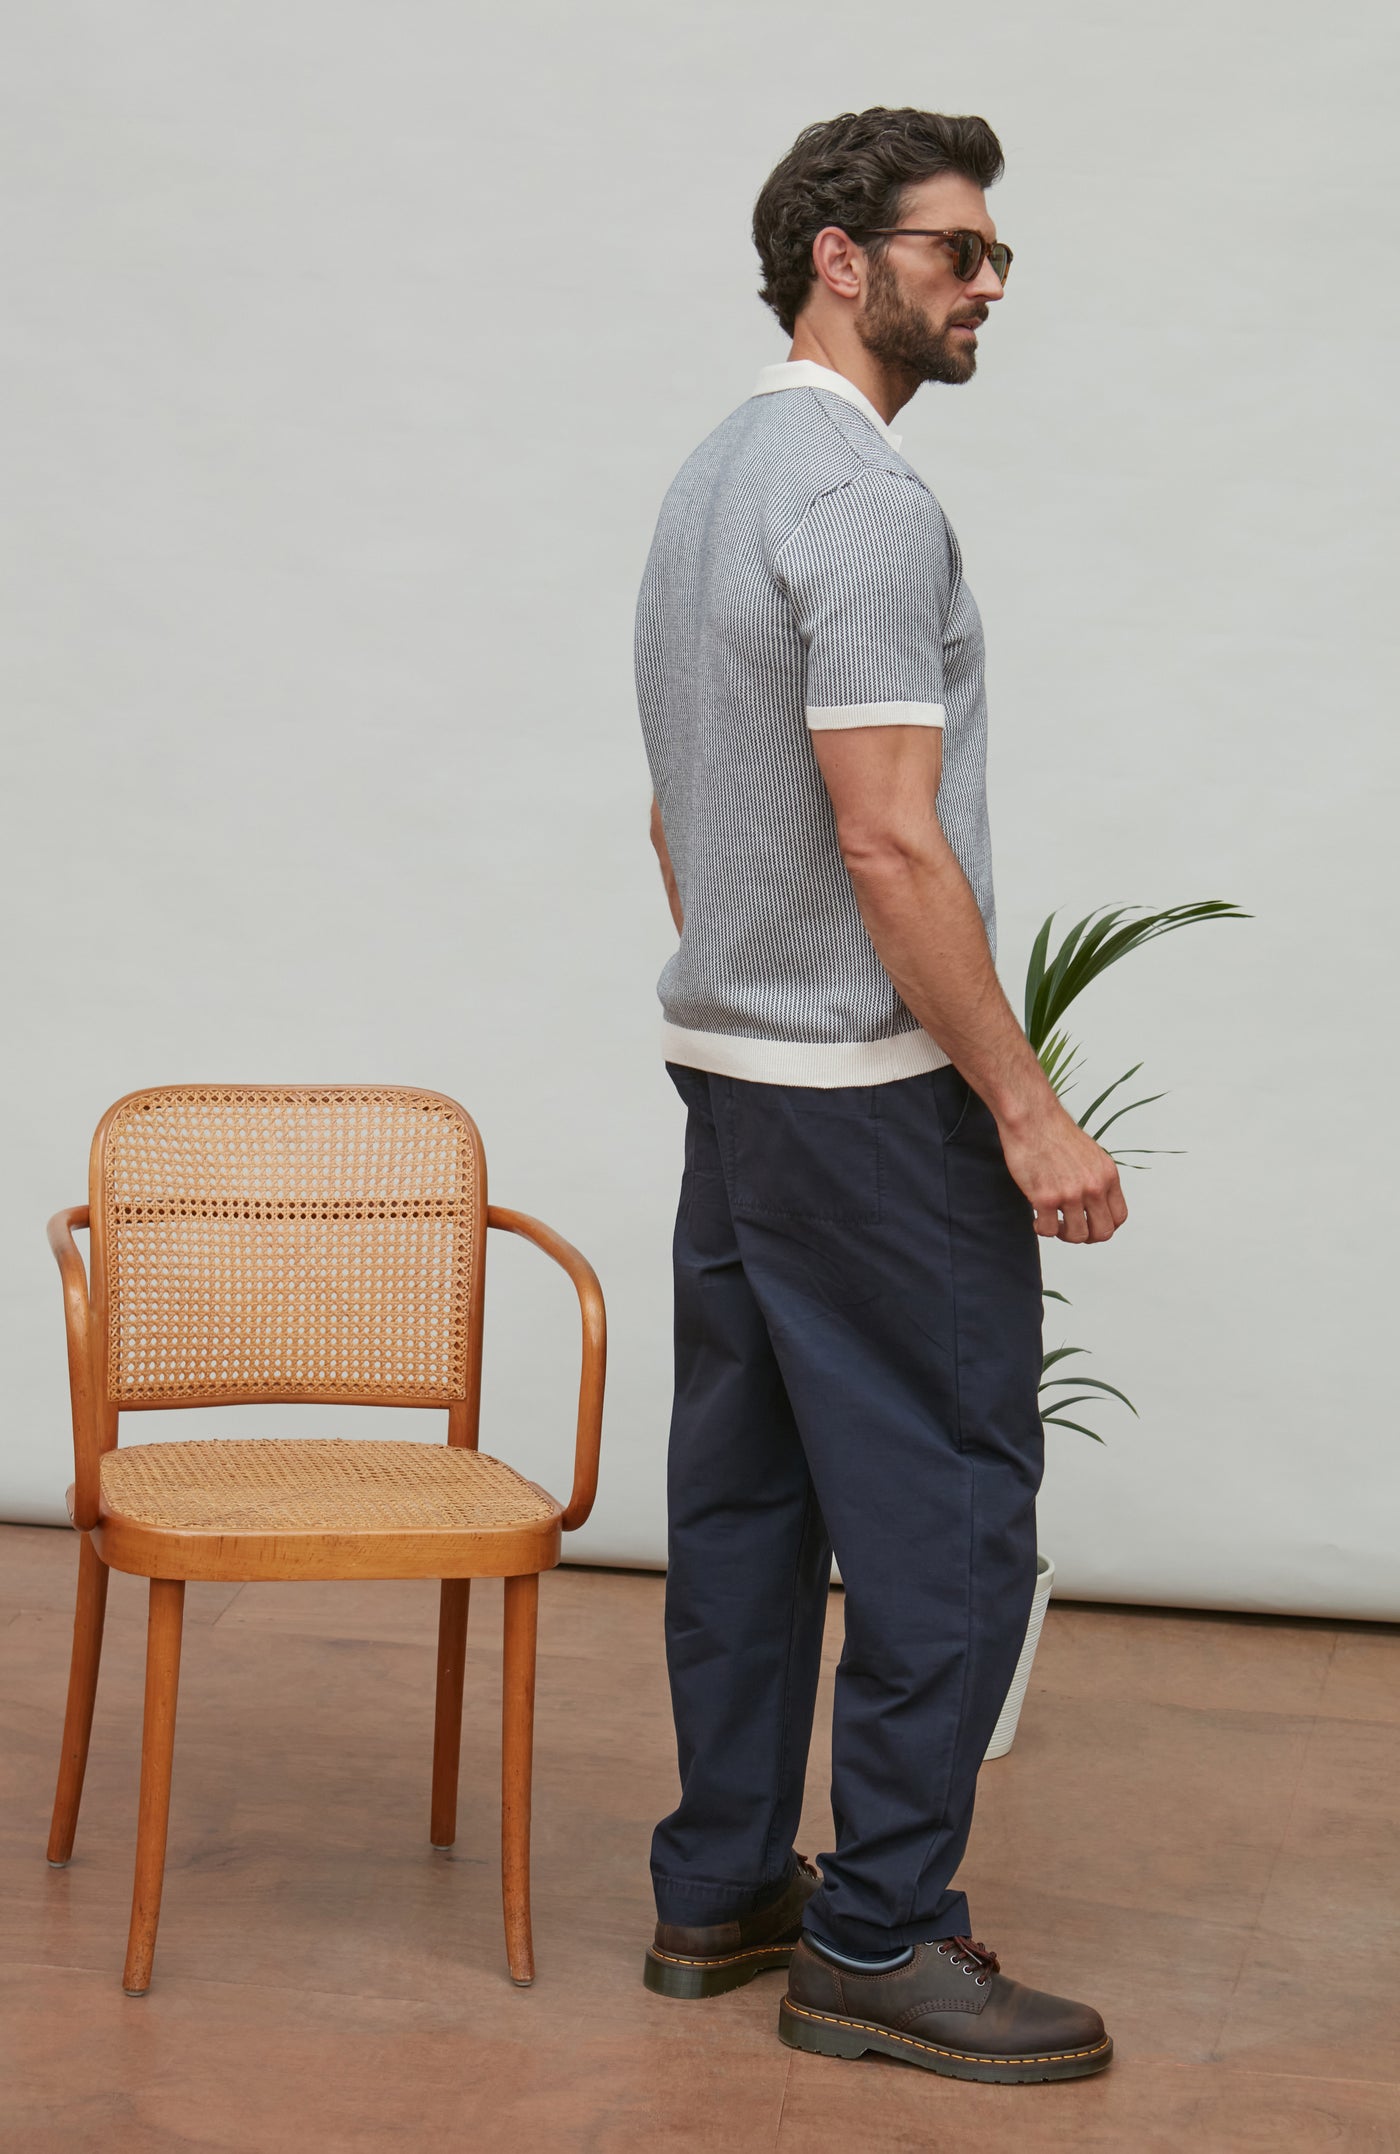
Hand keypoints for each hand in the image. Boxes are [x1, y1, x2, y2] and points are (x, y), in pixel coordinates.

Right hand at [998, 1098, 1128, 1243]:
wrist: (1032, 1118)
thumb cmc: (1054, 1133)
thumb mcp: (1091, 1155)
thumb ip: (1096, 1179)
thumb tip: (1093, 1204)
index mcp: (1108, 1176)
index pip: (1119, 1217)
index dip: (1104, 1226)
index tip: (1089, 1224)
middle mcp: (1094, 1187)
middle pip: (1103, 1232)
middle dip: (1086, 1236)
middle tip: (1070, 1227)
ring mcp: (1070, 1194)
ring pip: (1077, 1236)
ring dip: (1063, 1234)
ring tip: (1052, 1222)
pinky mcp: (1045, 1197)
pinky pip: (1048, 1230)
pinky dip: (1042, 1229)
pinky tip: (1036, 1218)